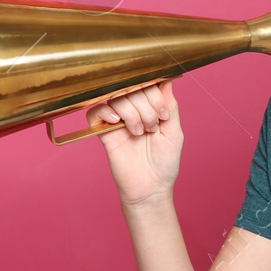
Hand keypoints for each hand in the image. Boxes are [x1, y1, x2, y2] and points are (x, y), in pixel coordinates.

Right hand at [86, 79, 180, 206]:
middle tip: (151, 128)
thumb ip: (171, 107)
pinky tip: (118, 124)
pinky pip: (95, 112)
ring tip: (138, 132)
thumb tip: (168, 81)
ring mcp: (117, 120)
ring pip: (116, 97)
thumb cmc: (164, 163)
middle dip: (146, 107)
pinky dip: (106, 112)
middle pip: (131, 88)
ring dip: (131, 113)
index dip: (155, 95)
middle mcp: (133, 110)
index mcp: (150, 108)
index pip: (147, 84)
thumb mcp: (174, 133)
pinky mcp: (103, 132)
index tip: (163, 116)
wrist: (150, 188)